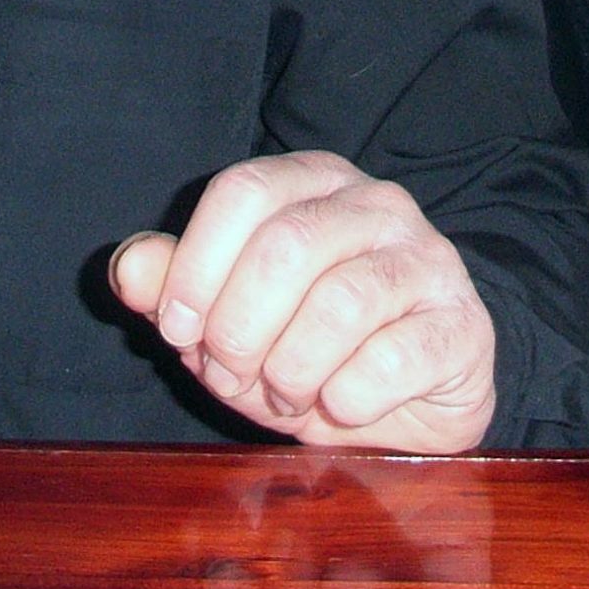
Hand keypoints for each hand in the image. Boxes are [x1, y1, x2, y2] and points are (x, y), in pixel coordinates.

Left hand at [109, 150, 497, 452]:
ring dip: (291, 369)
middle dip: (240, 327)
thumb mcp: (229, 319)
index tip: (179, 331)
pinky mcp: (462, 324)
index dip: (197, 265)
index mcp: (313, 181)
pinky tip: (340, 406)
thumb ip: (174, 289)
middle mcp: (377, 204)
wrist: (415, 396)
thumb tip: (126, 268)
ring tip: (287, 394)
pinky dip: (347, 396)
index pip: (243, 190)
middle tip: (232, 374)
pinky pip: (393, 357)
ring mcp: (428, 259)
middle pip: (287, 245)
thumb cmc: (310, 347)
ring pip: (340, 302)